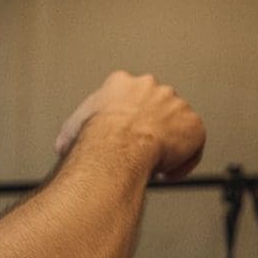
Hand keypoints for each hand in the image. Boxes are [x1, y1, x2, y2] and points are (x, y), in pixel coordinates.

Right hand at [54, 71, 204, 181]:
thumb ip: (73, 131)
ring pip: (176, 125)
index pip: (130, 96)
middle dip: (151, 129)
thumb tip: (63, 145)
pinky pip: (193, 145)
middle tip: (141, 151)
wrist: (118, 146)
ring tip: (154, 165)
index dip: (128, 119)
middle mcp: (152, 88)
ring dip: (168, 144)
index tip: (125, 134)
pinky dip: (182, 161)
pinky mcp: (193, 124)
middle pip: (157, 107)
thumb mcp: (72, 129)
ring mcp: (175, 104)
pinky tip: (166, 172)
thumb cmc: (95, 137)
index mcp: (122, 84)